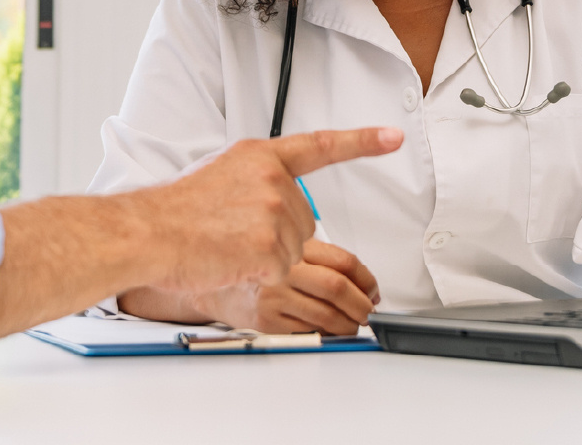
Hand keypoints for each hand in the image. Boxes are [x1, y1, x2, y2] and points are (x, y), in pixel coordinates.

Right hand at [132, 128, 402, 294]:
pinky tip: (230, 260)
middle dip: (277, 235)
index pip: (320, 146)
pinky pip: (282, 270)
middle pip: (304, 220)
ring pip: (294, 248)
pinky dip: (258, 273)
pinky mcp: (271, 247)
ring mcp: (274, 212)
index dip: (361, 141)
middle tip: (232, 232)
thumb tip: (278, 202)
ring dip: (266, 255)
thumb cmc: (175, 213)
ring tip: (226, 245)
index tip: (391, 136)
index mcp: (259, 156)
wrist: (148, 234)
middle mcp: (273, 179)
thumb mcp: (220, 175)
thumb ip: (257, 181)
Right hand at [199, 239, 380, 334]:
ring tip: (354, 324)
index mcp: (291, 246)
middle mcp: (283, 268)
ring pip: (327, 313)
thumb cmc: (250, 267)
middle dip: (362, 303)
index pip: (342, 260)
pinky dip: (328, 335)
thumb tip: (360, 281)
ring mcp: (274, 295)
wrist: (209, 285)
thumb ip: (316, 257)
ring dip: (349, 323)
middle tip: (369, 310)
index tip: (373, 289)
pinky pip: (308, 331)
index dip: (366, 277)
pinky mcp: (266, 321)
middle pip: (338, 287)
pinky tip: (331, 332)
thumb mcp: (282, 247)